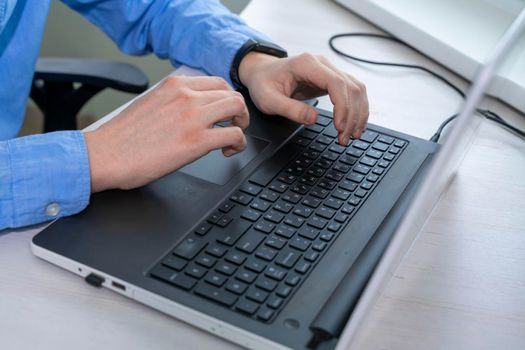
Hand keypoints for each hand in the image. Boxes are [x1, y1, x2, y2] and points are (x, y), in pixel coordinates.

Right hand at [85, 76, 248, 192]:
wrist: (104, 155)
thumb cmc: (122, 137)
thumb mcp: (150, 103)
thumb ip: (173, 101)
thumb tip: (190, 109)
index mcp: (174, 85)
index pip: (216, 83)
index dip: (225, 99)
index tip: (223, 112)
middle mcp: (186, 95)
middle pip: (231, 94)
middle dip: (237, 112)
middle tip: (232, 126)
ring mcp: (193, 116)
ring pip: (237, 109)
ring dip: (241, 125)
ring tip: (231, 138)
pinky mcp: (197, 141)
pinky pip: (235, 135)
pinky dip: (238, 144)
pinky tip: (227, 151)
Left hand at [239, 52, 368, 144]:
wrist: (262, 72)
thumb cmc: (263, 83)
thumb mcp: (268, 99)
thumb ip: (290, 109)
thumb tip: (313, 118)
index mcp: (307, 64)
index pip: (336, 83)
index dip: (342, 106)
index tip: (339, 127)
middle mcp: (322, 64)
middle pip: (351, 87)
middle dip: (352, 115)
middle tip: (345, 138)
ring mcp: (329, 70)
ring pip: (357, 89)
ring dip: (358, 113)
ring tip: (352, 135)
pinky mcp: (332, 80)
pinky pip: (352, 92)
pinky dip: (357, 109)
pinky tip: (355, 124)